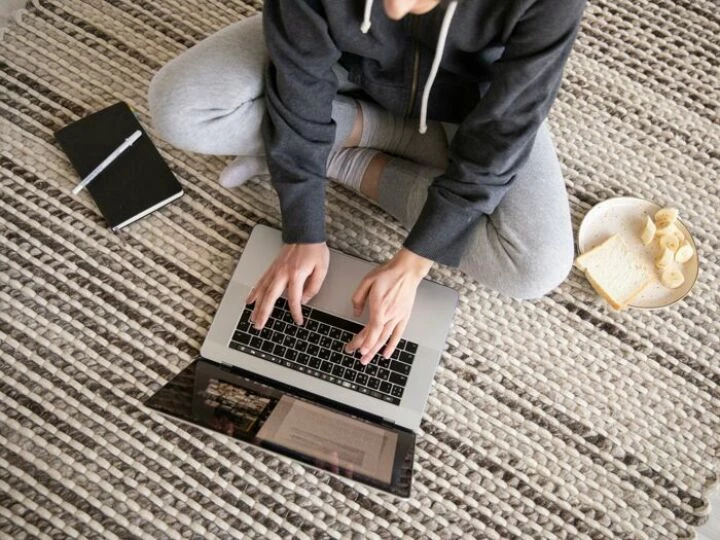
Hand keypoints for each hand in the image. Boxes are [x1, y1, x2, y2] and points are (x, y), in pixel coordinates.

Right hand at [246, 242, 328, 328]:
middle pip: (270, 297)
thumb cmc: (314, 250)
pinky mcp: (272, 268)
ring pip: (262, 291)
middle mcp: (282, 273)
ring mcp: (275, 270)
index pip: (294, 299)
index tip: (298, 321)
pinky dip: (254, 292)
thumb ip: (313, 287)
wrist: (305, 233)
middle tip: (259, 326)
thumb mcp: (321, 269)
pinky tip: (250, 300)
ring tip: (253, 318)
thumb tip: (304, 300)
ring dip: (256, 306)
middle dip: (264, 313)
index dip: (296, 312)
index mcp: (296, 275)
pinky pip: (260, 282)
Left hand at [346, 248, 432, 363]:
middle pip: (377, 336)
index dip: (364, 341)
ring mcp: (398, 317)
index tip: (356, 349)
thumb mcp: (367, 281)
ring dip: (376, 350)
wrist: (407, 270)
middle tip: (357, 357)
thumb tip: (356, 312)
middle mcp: (389, 314)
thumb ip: (358, 298)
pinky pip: (398, 334)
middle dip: (366, 349)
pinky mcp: (404, 316)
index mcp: (379, 306)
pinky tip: (386, 354)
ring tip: (367, 359)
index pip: (371, 329)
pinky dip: (392, 346)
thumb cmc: (388, 274)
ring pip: (386, 338)